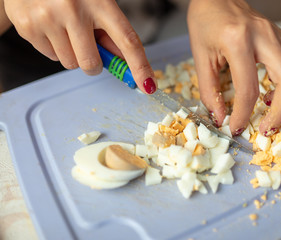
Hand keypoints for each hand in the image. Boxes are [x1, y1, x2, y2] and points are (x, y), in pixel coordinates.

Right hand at [4, 0, 156, 93]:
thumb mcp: (97, 2)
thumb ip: (111, 30)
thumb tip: (122, 61)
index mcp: (99, 2)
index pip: (127, 41)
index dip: (140, 67)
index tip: (148, 86)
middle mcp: (73, 10)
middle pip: (92, 64)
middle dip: (94, 64)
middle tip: (88, 45)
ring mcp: (48, 19)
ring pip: (70, 64)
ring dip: (73, 54)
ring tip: (65, 28)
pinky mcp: (28, 27)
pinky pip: (51, 57)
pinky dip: (54, 48)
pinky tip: (51, 27)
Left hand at [187, 0, 280, 135]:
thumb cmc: (205, 22)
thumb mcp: (200, 57)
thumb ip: (209, 90)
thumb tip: (220, 118)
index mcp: (238, 40)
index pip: (249, 88)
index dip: (244, 114)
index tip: (237, 128)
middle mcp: (264, 35)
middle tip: (267, 128)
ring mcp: (277, 33)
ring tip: (273, 109)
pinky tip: (275, 90)